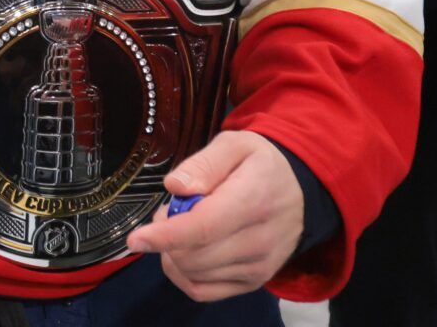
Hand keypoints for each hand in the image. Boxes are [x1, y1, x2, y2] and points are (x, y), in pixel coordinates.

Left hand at [125, 131, 304, 301]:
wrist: (301, 191)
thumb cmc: (260, 164)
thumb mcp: (234, 145)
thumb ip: (203, 164)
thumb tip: (175, 187)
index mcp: (253, 200)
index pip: (204, 228)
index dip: (165, 236)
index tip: (135, 238)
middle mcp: (259, 241)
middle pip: (194, 256)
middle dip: (166, 236)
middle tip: (172, 210)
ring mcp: (258, 267)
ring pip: (194, 275)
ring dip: (174, 254)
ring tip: (184, 226)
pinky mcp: (253, 282)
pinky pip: (203, 291)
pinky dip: (183, 275)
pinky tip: (185, 252)